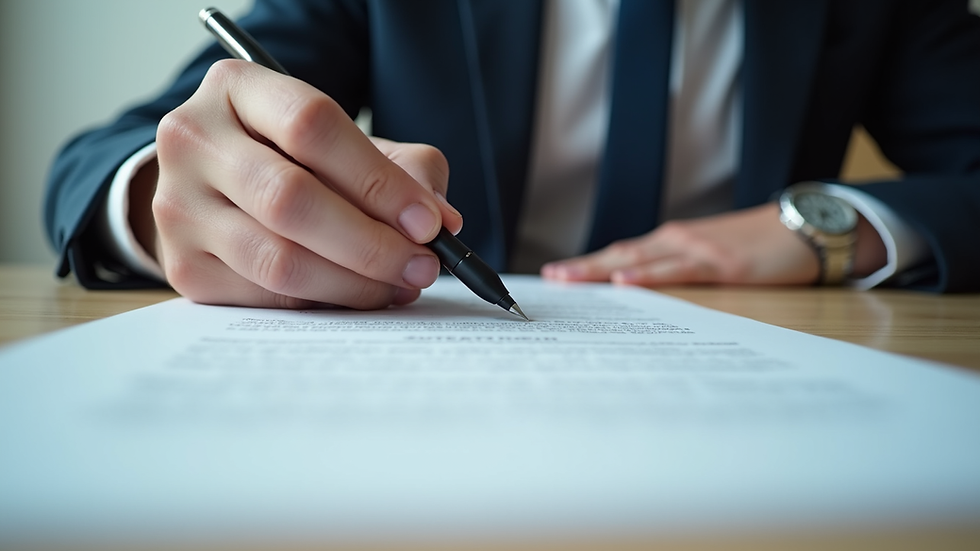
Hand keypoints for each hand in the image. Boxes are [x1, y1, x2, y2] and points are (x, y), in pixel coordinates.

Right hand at [132, 60, 461, 308]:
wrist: (213, 184)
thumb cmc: (295, 157)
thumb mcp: (347, 140)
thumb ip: (404, 168)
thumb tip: (444, 222)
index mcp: (237, 88)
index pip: (312, 127)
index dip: (378, 180)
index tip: (428, 222)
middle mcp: (193, 141)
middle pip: (290, 199)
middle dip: (372, 244)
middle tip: (423, 266)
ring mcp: (178, 207)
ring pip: (279, 259)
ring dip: (355, 283)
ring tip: (401, 285)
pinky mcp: (183, 266)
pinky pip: (267, 297)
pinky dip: (325, 303)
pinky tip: (360, 295)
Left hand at [541, 203, 885, 285]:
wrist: (805, 227)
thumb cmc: (759, 245)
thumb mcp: (713, 258)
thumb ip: (680, 271)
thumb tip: (647, 292)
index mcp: (672, 243)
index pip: (620, 254)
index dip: (587, 265)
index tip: (556, 275)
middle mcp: (676, 241)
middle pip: (619, 254)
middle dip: (582, 267)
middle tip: (548, 279)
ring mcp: (696, 250)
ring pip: (638, 260)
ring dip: (600, 269)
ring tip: (569, 279)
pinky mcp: (720, 264)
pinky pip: (677, 271)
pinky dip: (648, 275)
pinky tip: (624, 280)